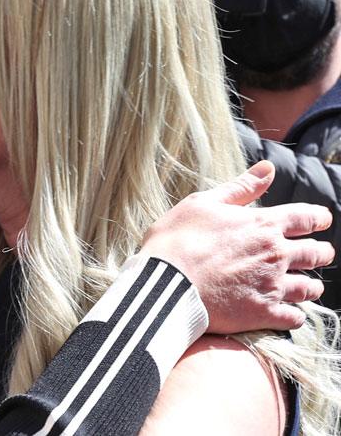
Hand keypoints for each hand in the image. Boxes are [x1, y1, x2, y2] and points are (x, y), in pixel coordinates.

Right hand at [142, 160, 333, 332]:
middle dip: (321, 252)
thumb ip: (241, 187)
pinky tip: (288, 314)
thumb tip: (268, 167)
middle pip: (316, 253)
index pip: (306, 217)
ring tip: (306, 286)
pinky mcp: (263, 313)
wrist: (164, 284)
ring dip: (310, 286)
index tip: (322, 220)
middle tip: (320, 253)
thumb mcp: (203, 203)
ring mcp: (272, 286)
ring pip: (309, 288)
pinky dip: (294, 315)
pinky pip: (294, 318)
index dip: (318, 218)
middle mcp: (275, 254)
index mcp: (263, 224)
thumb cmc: (176, 240)